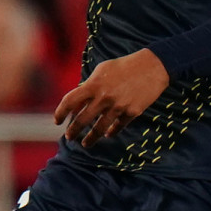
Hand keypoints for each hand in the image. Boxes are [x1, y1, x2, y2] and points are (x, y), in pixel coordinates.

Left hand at [53, 48, 170, 147]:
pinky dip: (111, 132)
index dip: (60, 113)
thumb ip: (88, 85)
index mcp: (93, 85)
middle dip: (73, 131)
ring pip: (99, 129)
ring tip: (85, 144)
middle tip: (69, 137)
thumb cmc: (124, 66)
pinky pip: (118, 127)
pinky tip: (108, 134)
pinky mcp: (132, 112)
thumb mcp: (102, 70)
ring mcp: (118, 106)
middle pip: (82, 120)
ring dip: (90, 139)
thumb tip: (77, 102)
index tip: (57, 121)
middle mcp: (103, 97)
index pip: (69, 102)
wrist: (153, 66)